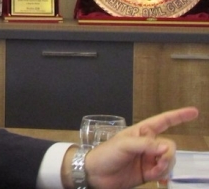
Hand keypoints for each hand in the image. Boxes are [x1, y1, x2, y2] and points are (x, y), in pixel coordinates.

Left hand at [82, 106, 198, 188]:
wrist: (96, 174)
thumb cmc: (106, 154)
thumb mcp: (123, 145)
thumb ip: (145, 145)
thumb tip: (167, 148)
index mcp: (141, 131)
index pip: (163, 121)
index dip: (179, 116)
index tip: (194, 112)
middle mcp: (147, 144)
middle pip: (170, 145)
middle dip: (168, 154)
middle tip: (158, 162)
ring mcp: (149, 158)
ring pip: (169, 160)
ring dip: (165, 166)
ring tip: (152, 172)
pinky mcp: (149, 173)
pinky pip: (164, 172)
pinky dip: (163, 175)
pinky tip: (157, 179)